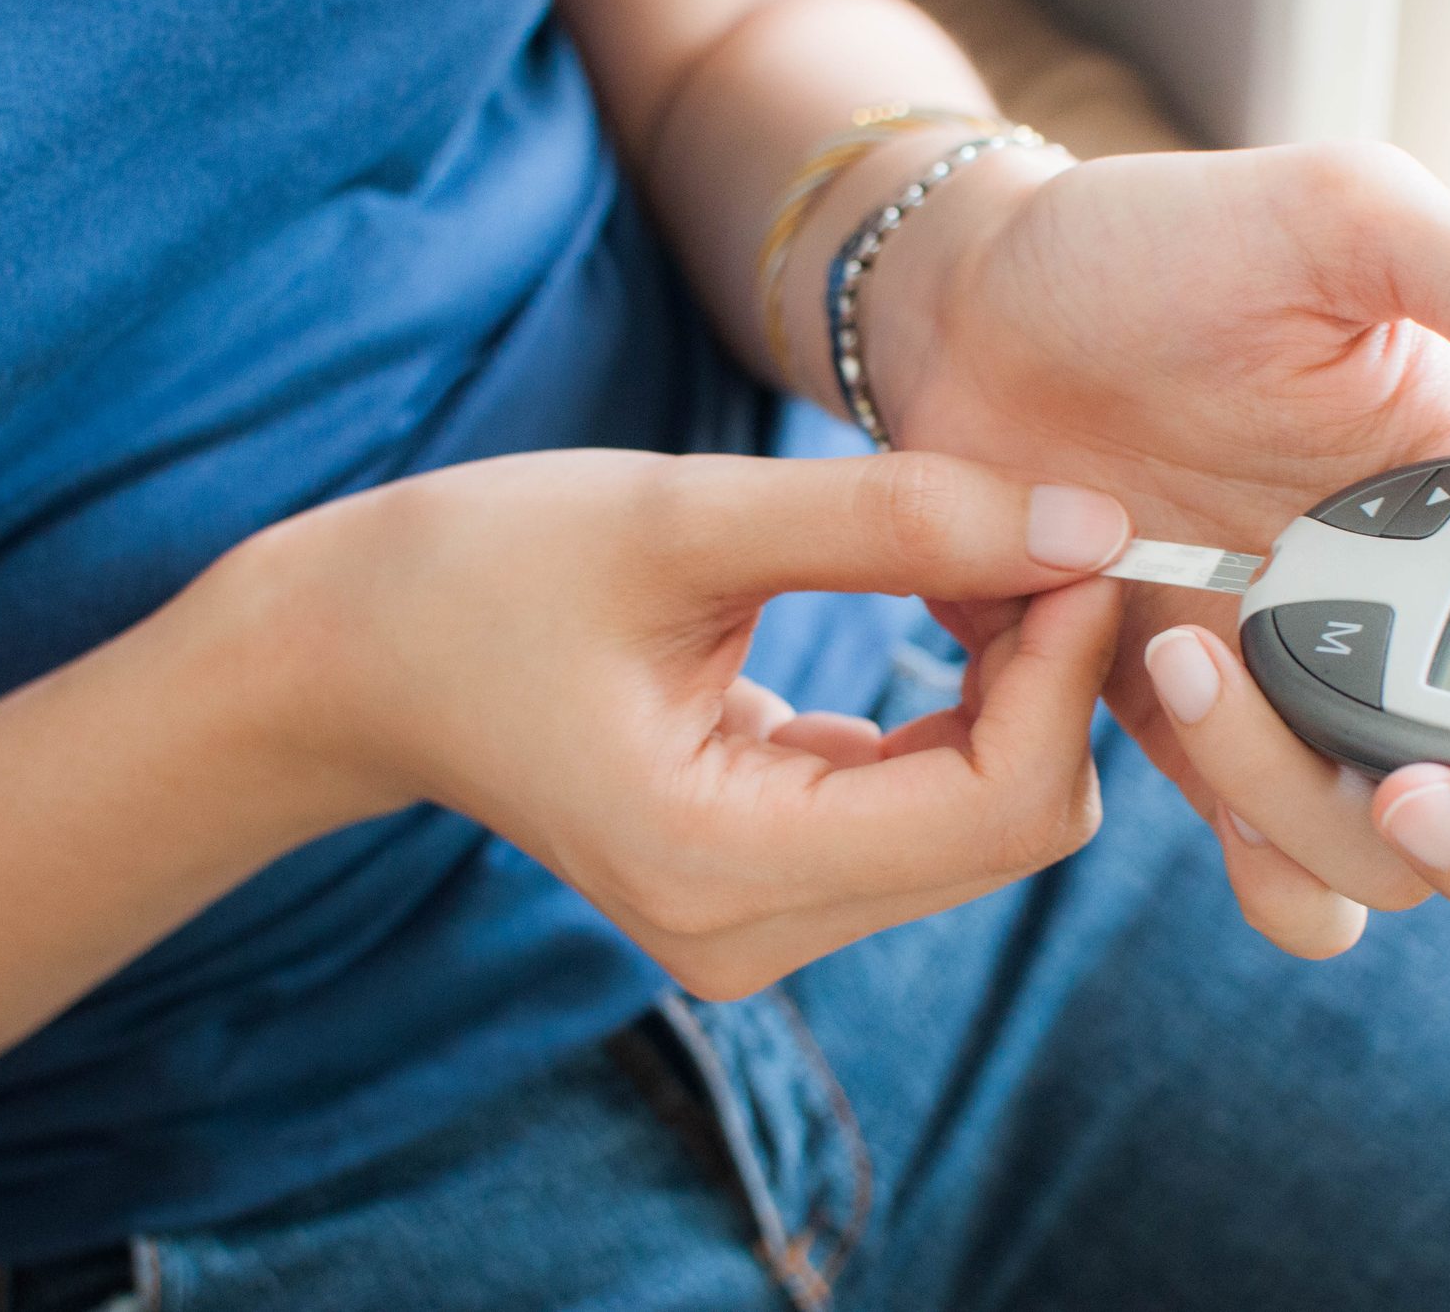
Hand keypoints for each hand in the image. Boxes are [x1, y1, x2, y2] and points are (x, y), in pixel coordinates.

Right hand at [239, 449, 1129, 998]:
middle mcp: (753, 931)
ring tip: (961, 557)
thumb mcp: (684, 518)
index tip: (1074, 534)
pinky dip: (964, 707)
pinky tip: (929, 607)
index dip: (1068, 669)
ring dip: (1013, 685)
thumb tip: (1093, 524)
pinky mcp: (771, 883)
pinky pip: (933, 807)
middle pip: (1013, 826)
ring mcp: (762, 922)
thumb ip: (894, 522)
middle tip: (1019, 532)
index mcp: (719, 865)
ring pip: (990, 819)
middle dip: (1049, 675)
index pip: (1000, 808)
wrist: (356, 654)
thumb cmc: (480, 572)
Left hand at [869, 142, 1449, 953]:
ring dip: (1325, 825)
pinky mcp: (1185, 726)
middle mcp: (1408, 625)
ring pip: (1376, 859)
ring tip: (1199, 663)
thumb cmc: (1157, 242)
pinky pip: (1261, 855)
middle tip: (1415, 788)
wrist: (966, 303)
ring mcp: (1298, 688)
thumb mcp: (1349, 221)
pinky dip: (1257, 860)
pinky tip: (1199, 754)